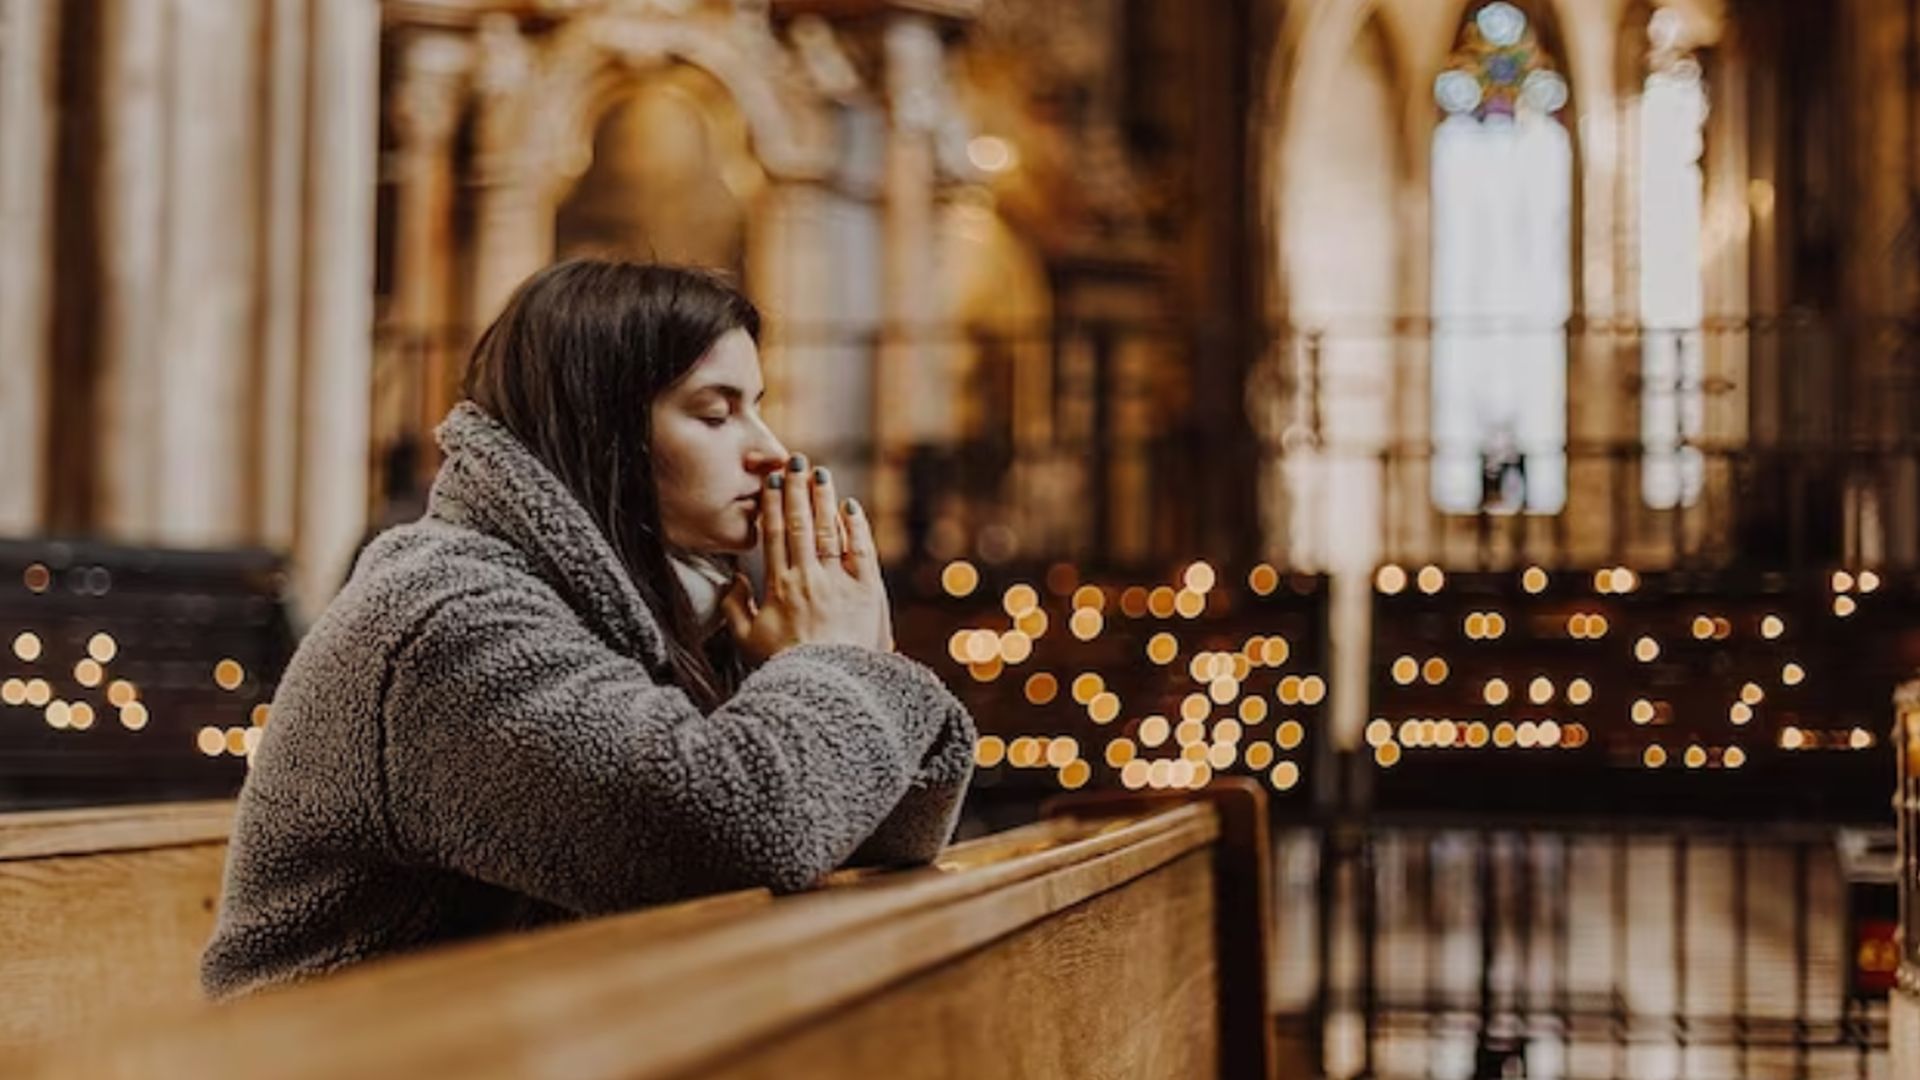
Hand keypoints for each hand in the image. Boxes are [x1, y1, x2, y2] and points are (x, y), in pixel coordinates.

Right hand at [722, 456, 891, 661]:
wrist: (829, 690)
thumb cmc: (785, 669)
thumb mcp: (748, 641)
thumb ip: (734, 608)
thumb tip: (732, 579)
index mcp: (779, 587)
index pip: (773, 534)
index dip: (771, 502)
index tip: (770, 479)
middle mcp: (808, 578)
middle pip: (800, 524)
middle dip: (796, 489)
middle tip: (795, 460)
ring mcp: (840, 583)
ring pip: (829, 531)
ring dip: (823, 499)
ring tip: (819, 473)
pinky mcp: (868, 593)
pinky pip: (862, 551)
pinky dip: (856, 527)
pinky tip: (850, 506)